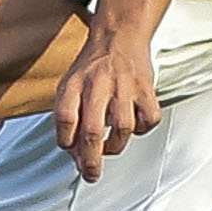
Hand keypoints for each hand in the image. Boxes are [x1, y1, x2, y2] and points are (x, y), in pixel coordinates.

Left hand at [53, 28, 161, 183]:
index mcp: (74, 83)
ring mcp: (124, 87)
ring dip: (115, 146)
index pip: (64, 118)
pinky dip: (141, 129)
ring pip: (122, 128)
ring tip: (109, 147)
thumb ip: (68, 114)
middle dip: (90, 160)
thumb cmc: (93, 65)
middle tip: (90, 174)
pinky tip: (133, 125)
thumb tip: (73, 151)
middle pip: (91, 130)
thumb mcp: (70, 83)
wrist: (119, 36)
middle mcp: (98, 84)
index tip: (68, 151)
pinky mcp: (146, 89)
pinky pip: (147, 120)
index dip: (64, 140)